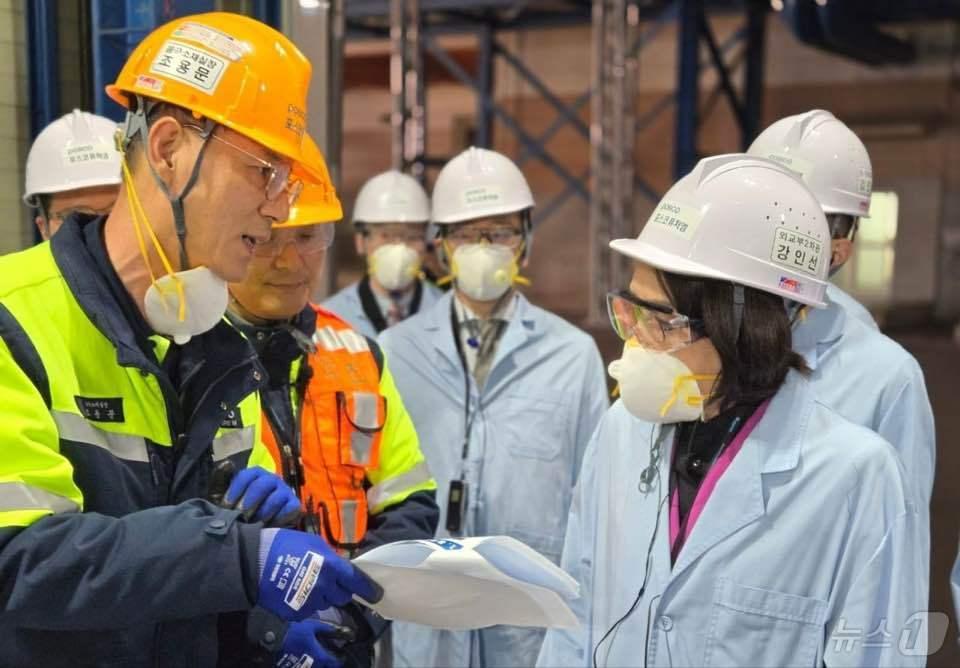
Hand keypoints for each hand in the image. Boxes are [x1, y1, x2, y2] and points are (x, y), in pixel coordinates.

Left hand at [225, 466, 300, 525]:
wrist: (254, 528)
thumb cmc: (236, 509)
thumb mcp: (222, 495)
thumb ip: (221, 478)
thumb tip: (227, 463)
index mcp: (254, 474)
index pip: (246, 476)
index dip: (235, 491)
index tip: (226, 506)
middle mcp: (271, 479)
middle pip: (263, 484)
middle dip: (250, 501)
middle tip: (241, 515)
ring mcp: (284, 491)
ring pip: (278, 496)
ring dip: (264, 511)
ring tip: (254, 523)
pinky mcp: (294, 505)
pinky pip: (290, 508)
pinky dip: (280, 517)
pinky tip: (269, 525)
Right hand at [257, 528, 383, 621]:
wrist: (254, 560)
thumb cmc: (284, 544)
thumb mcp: (313, 542)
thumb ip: (330, 556)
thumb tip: (339, 566)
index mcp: (332, 566)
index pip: (357, 582)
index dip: (368, 589)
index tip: (376, 594)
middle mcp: (325, 586)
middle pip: (342, 596)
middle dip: (338, 589)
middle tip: (326, 580)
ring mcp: (310, 601)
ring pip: (325, 603)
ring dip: (320, 596)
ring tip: (305, 583)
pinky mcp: (296, 613)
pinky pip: (308, 611)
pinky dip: (304, 604)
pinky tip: (293, 592)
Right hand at [275, 618, 354, 667]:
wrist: (275, 637)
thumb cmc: (295, 631)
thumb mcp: (313, 626)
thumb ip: (327, 629)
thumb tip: (340, 629)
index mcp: (319, 655)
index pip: (334, 662)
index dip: (340, 660)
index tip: (342, 655)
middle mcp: (312, 665)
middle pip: (325, 667)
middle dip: (329, 663)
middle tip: (331, 657)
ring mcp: (302, 667)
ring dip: (319, 664)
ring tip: (319, 656)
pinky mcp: (293, 667)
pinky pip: (304, 667)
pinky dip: (309, 664)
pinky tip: (308, 657)